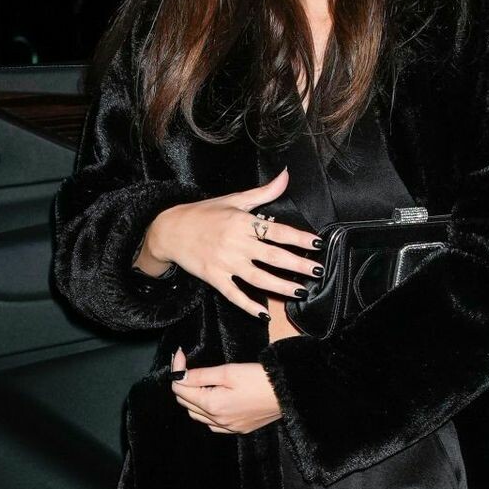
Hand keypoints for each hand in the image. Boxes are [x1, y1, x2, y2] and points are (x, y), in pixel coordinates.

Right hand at [139, 169, 320, 319]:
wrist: (170, 230)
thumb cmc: (204, 214)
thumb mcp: (234, 200)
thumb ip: (263, 192)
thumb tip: (285, 175)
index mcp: (242, 222)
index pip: (278, 231)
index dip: (299, 238)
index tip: (318, 244)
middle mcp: (236, 243)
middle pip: (273, 256)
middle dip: (298, 265)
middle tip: (318, 271)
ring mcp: (225, 263)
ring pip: (258, 278)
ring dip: (281, 286)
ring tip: (301, 291)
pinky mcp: (215, 278)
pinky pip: (235, 295)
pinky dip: (249, 305)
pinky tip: (265, 313)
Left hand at [171, 349, 282, 433]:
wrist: (288, 394)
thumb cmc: (260, 379)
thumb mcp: (229, 371)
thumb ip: (201, 375)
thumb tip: (179, 376)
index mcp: (212, 405)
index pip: (180, 389)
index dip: (177, 371)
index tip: (180, 355)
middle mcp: (217, 420)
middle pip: (186, 403)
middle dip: (183, 384)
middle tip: (187, 367)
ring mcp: (228, 427)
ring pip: (197, 416)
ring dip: (193, 400)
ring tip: (200, 383)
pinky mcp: (239, 429)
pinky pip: (213, 424)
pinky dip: (207, 413)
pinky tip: (213, 402)